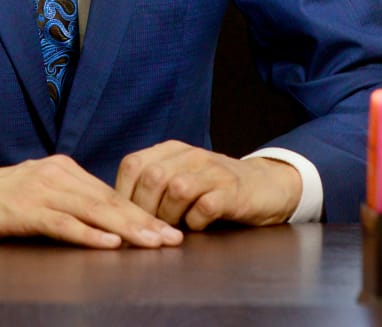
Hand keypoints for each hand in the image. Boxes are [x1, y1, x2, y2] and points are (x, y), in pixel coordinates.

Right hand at [0, 155, 184, 249]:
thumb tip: (99, 221)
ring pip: (93, 211)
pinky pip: (62, 223)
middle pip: (109, 201)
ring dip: (127, 229)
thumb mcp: (36, 196)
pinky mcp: (23, 209)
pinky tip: (109, 244)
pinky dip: (88, 234)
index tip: (170, 230)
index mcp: (63, 169)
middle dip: (145, 222)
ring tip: (153, 244)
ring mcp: (40, 190)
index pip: (111, 194)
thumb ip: (65, 203)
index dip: (142, 213)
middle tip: (174, 240)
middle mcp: (57, 174)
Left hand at [114, 141, 301, 230]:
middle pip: (151, 177)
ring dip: (168, 217)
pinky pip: (205, 206)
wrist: (265, 184)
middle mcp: (190, 156)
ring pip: (176, 189)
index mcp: (171, 150)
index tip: (121, 219)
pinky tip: (196, 228)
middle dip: (143, 210)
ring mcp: (213, 172)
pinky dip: (195, 222)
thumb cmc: (214, 187)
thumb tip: (116, 212)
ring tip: (171, 231)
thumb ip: (152, 186)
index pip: (132, 164)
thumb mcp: (180, 176)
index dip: (122, 194)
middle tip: (146, 231)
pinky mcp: (232, 192)